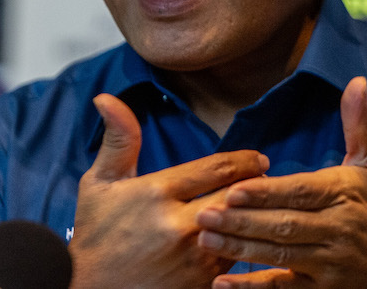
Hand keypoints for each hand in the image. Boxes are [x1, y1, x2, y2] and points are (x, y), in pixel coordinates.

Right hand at [69, 93, 270, 288]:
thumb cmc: (95, 235)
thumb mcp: (99, 184)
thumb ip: (118, 139)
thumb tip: (107, 97)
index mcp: (158, 193)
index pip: (217, 168)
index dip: (244, 161)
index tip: (258, 159)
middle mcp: (180, 224)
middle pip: (237, 195)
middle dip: (258, 185)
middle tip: (270, 180)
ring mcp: (194, 259)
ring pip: (242, 229)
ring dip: (256, 217)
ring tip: (269, 208)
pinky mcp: (200, 285)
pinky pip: (236, 262)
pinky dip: (246, 248)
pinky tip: (252, 240)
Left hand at [195, 77, 366, 287]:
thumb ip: (359, 123)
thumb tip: (356, 81)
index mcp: (344, 194)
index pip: (302, 193)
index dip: (268, 193)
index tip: (235, 188)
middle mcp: (337, 230)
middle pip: (285, 226)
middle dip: (243, 221)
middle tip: (203, 214)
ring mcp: (329, 263)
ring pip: (280, 256)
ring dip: (240, 249)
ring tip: (204, 238)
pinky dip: (252, 286)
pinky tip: (222, 283)